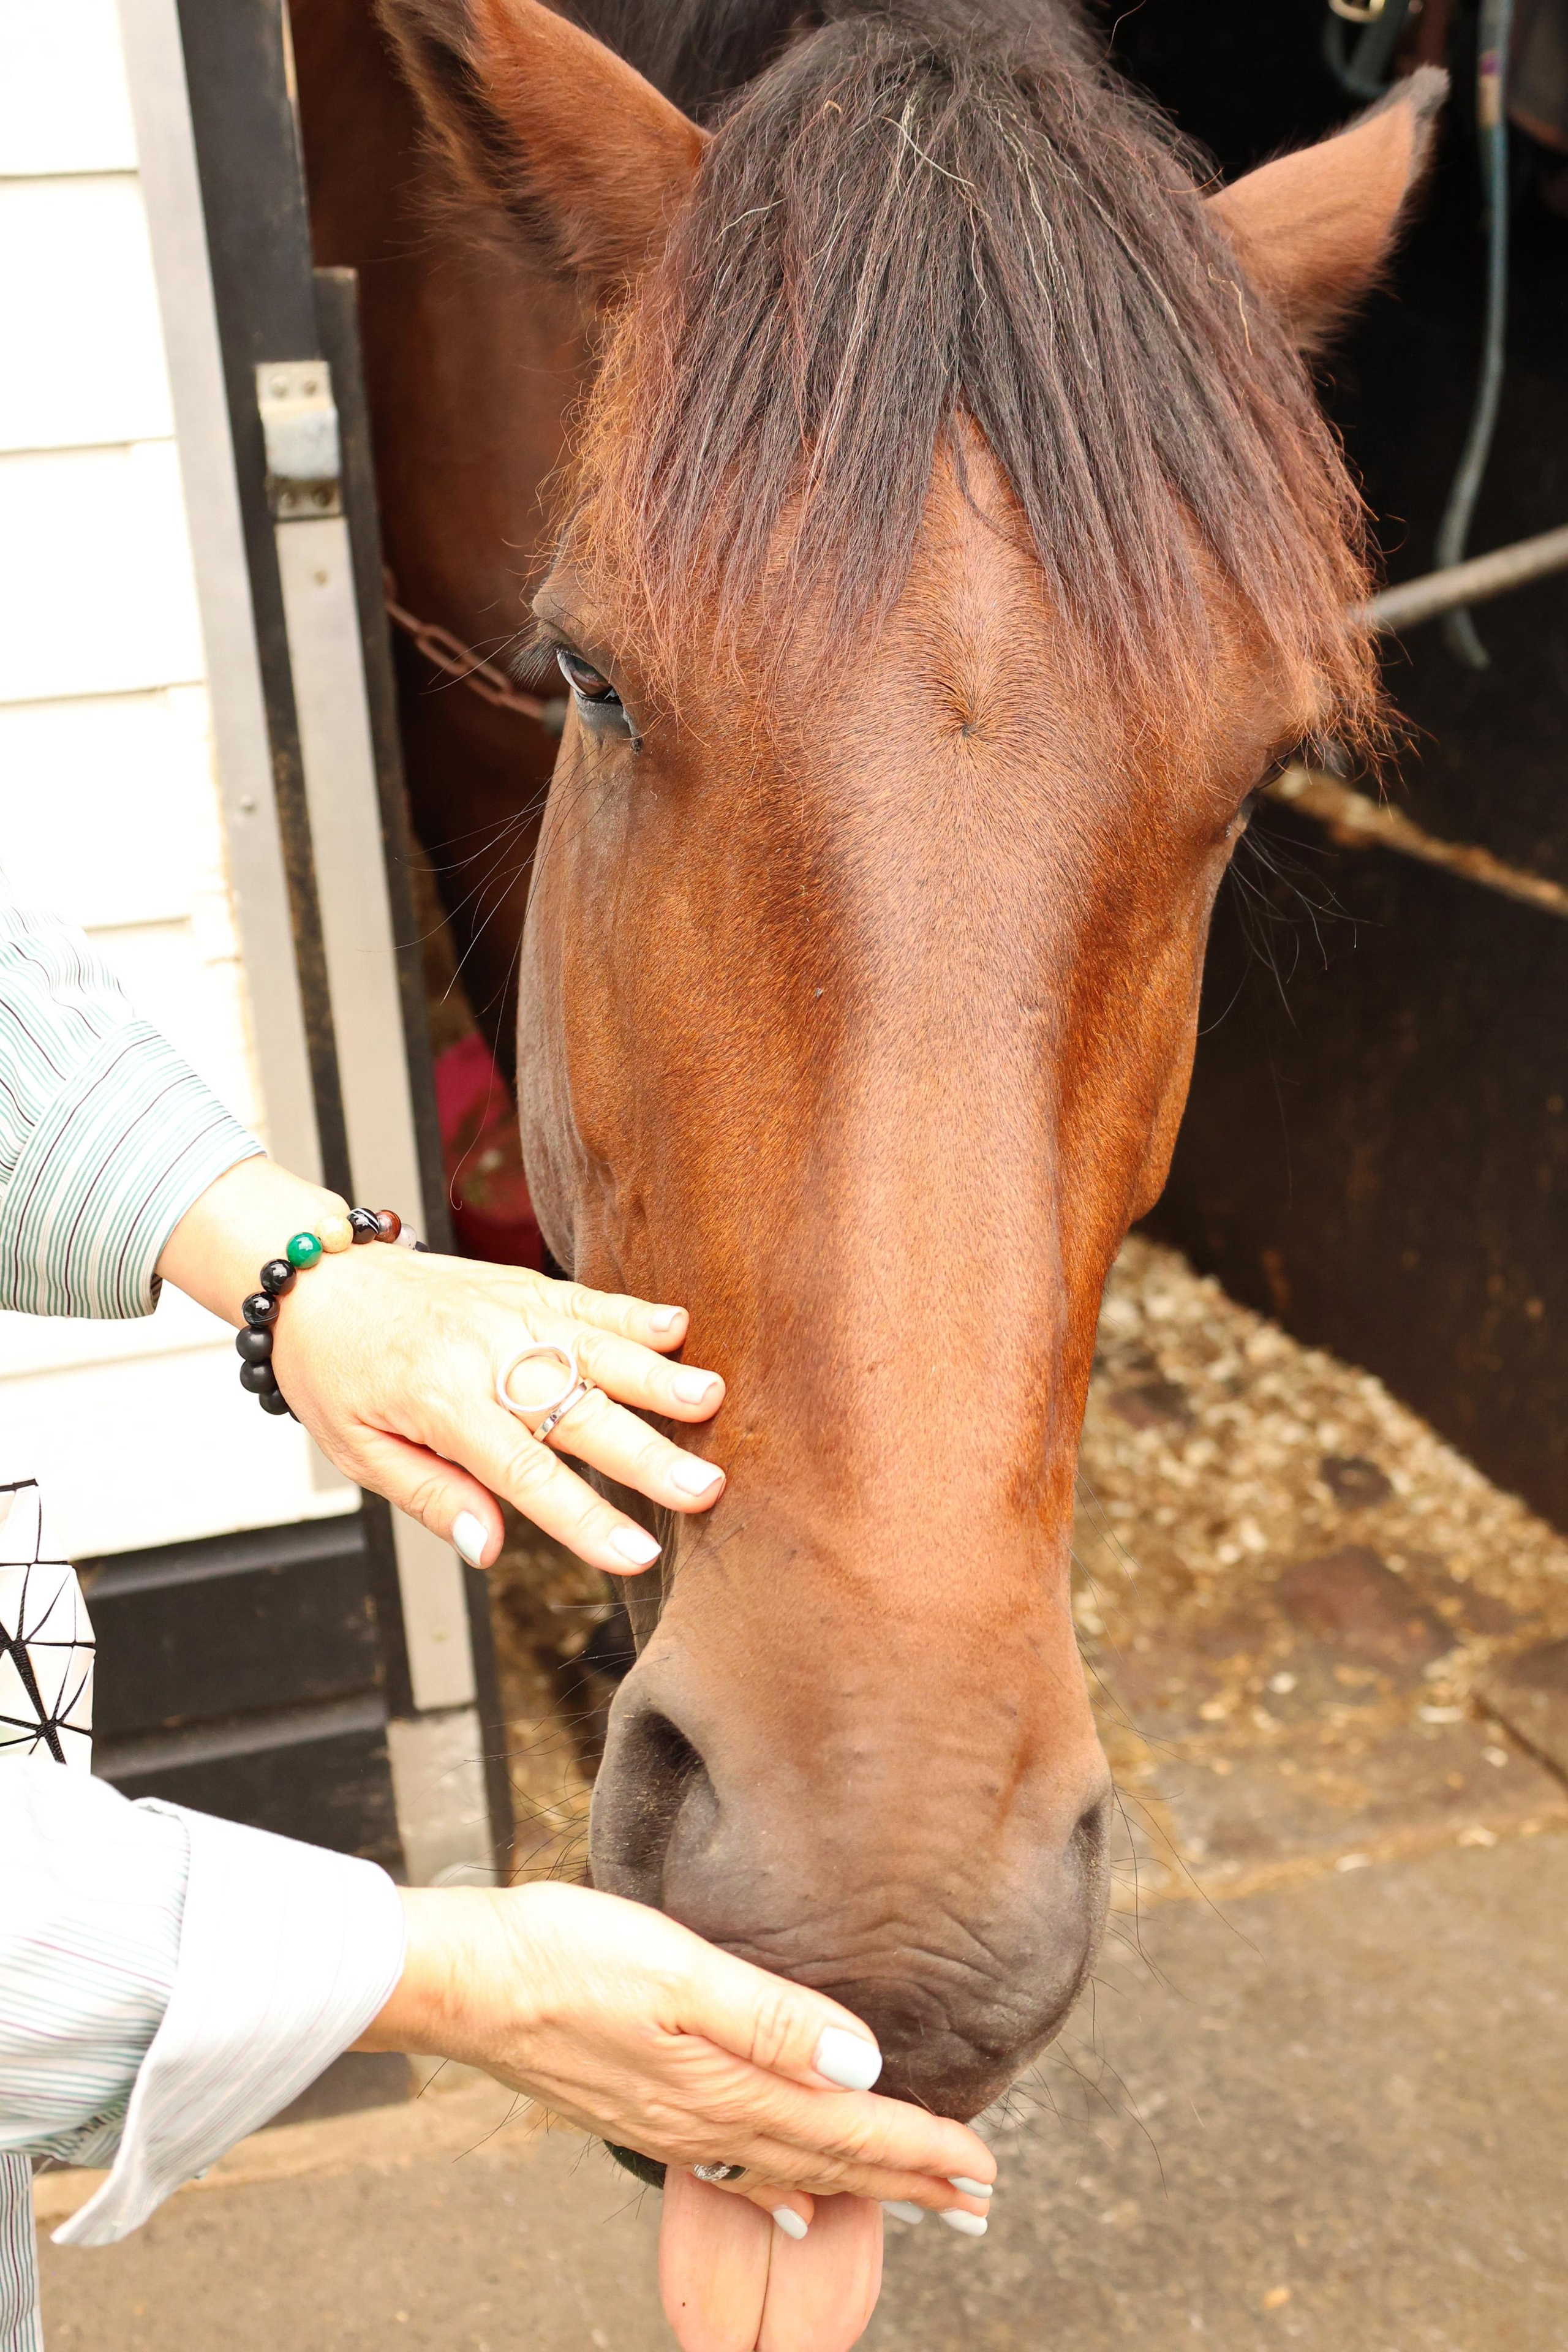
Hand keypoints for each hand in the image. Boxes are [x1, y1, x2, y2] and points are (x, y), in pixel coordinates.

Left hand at [156, 1157, 724, 1573]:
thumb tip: (490, 1550)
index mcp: (439, 1405)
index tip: (636, 1554)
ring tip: (714, 1399)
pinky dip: (633, 1313)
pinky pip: (584, 1300)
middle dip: (647, 1454)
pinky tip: (679, 1327)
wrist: (316, 1278)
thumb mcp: (358, 1450)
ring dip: (658, 1377)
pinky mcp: (520, 1286)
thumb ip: (431, 1496)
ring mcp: (507, 1314)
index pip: (523, 1474)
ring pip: (594, 1349)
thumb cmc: (336, 1373)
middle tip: (707, 1488)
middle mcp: (482, 1355)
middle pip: (576, 1413)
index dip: (583, 1518)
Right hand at [355, 1880, 995, 2236]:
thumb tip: (866, 2063)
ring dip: (859, 2185)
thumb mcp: (680, 1969)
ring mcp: (673, 2121)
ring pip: (790, 2168)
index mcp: (729, 2085)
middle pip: (831, 2160)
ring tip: (914, 2201)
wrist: (468, 1981)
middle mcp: (707, 2119)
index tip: (985, 2170)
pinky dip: (784, 2188)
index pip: (850, 2128)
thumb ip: (775, 2018)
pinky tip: (796, 2203)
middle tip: (980, 2202)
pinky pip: (738, 2168)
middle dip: (911, 2181)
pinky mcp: (644, 2109)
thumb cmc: (567, 1955)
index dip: (923, 2150)